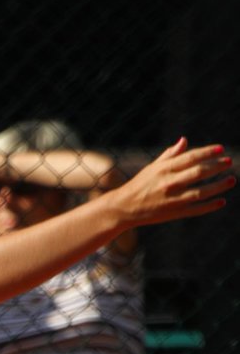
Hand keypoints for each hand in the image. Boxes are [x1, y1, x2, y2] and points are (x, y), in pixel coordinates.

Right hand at [112, 138, 234, 228]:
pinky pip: (196, 209)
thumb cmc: (140, 185)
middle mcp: (169, 183)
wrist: (124, 208)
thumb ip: (170, 155)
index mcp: (164, 169)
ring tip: (231, 180)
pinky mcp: (174, 213)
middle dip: (216, 166)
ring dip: (218, 185)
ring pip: (201, 191)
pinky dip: (210, 205)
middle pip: (199, 172)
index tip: (221, 149)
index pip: (191, 157)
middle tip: (229, 162)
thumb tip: (184, 140)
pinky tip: (222, 201)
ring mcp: (173, 199)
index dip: (208, 152)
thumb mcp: (152, 167)